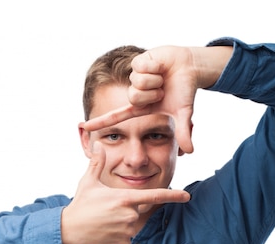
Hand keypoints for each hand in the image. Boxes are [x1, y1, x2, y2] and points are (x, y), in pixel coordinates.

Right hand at [61, 142, 189, 243]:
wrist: (68, 231)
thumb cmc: (80, 205)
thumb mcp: (88, 183)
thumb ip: (97, 164)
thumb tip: (98, 145)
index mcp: (124, 198)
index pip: (154, 196)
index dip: (173, 196)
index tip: (186, 196)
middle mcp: (129, 215)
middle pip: (138, 213)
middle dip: (125, 212)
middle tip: (106, 213)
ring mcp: (127, 231)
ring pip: (131, 227)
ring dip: (121, 225)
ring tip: (103, 224)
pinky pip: (126, 240)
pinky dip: (117, 238)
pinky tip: (103, 234)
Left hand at [82, 45, 232, 153]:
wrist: (189, 67)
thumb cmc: (183, 90)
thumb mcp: (182, 113)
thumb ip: (183, 132)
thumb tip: (190, 151)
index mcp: (140, 108)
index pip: (116, 117)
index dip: (101, 122)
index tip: (84, 127)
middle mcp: (135, 93)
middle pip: (134, 97)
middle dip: (152, 93)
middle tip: (163, 89)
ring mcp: (135, 77)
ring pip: (137, 82)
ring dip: (155, 80)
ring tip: (162, 77)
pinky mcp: (137, 62)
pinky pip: (141, 68)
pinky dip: (154, 67)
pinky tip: (159, 66)